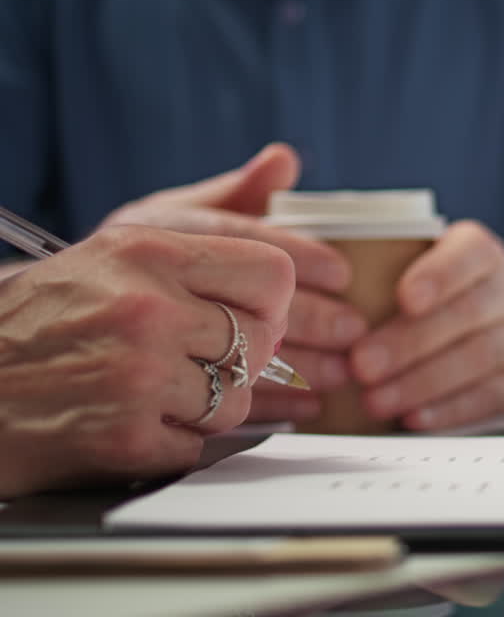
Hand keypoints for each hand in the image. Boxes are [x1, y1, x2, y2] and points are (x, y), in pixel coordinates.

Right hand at [0, 226, 293, 497]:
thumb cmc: (28, 328)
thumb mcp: (103, 264)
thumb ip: (190, 270)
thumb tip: (283, 300)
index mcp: (146, 251)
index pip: (272, 272)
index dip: (271, 303)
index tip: (249, 317)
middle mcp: (147, 307)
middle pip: (262, 340)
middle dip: (237, 360)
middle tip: (188, 363)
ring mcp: (139, 374)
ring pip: (238, 400)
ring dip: (203, 408)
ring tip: (147, 394)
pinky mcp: (127, 436)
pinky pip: (197, 445)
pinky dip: (170, 444)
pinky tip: (126, 424)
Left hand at [349, 221, 503, 430]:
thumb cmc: (450, 294)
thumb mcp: (432, 267)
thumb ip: (390, 271)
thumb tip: (322, 292)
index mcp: (482, 254)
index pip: (469, 255)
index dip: (438, 276)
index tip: (404, 298)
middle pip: (465, 314)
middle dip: (409, 342)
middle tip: (361, 364)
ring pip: (475, 358)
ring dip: (419, 383)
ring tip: (373, 400)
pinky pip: (486, 398)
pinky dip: (446, 411)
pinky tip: (411, 419)